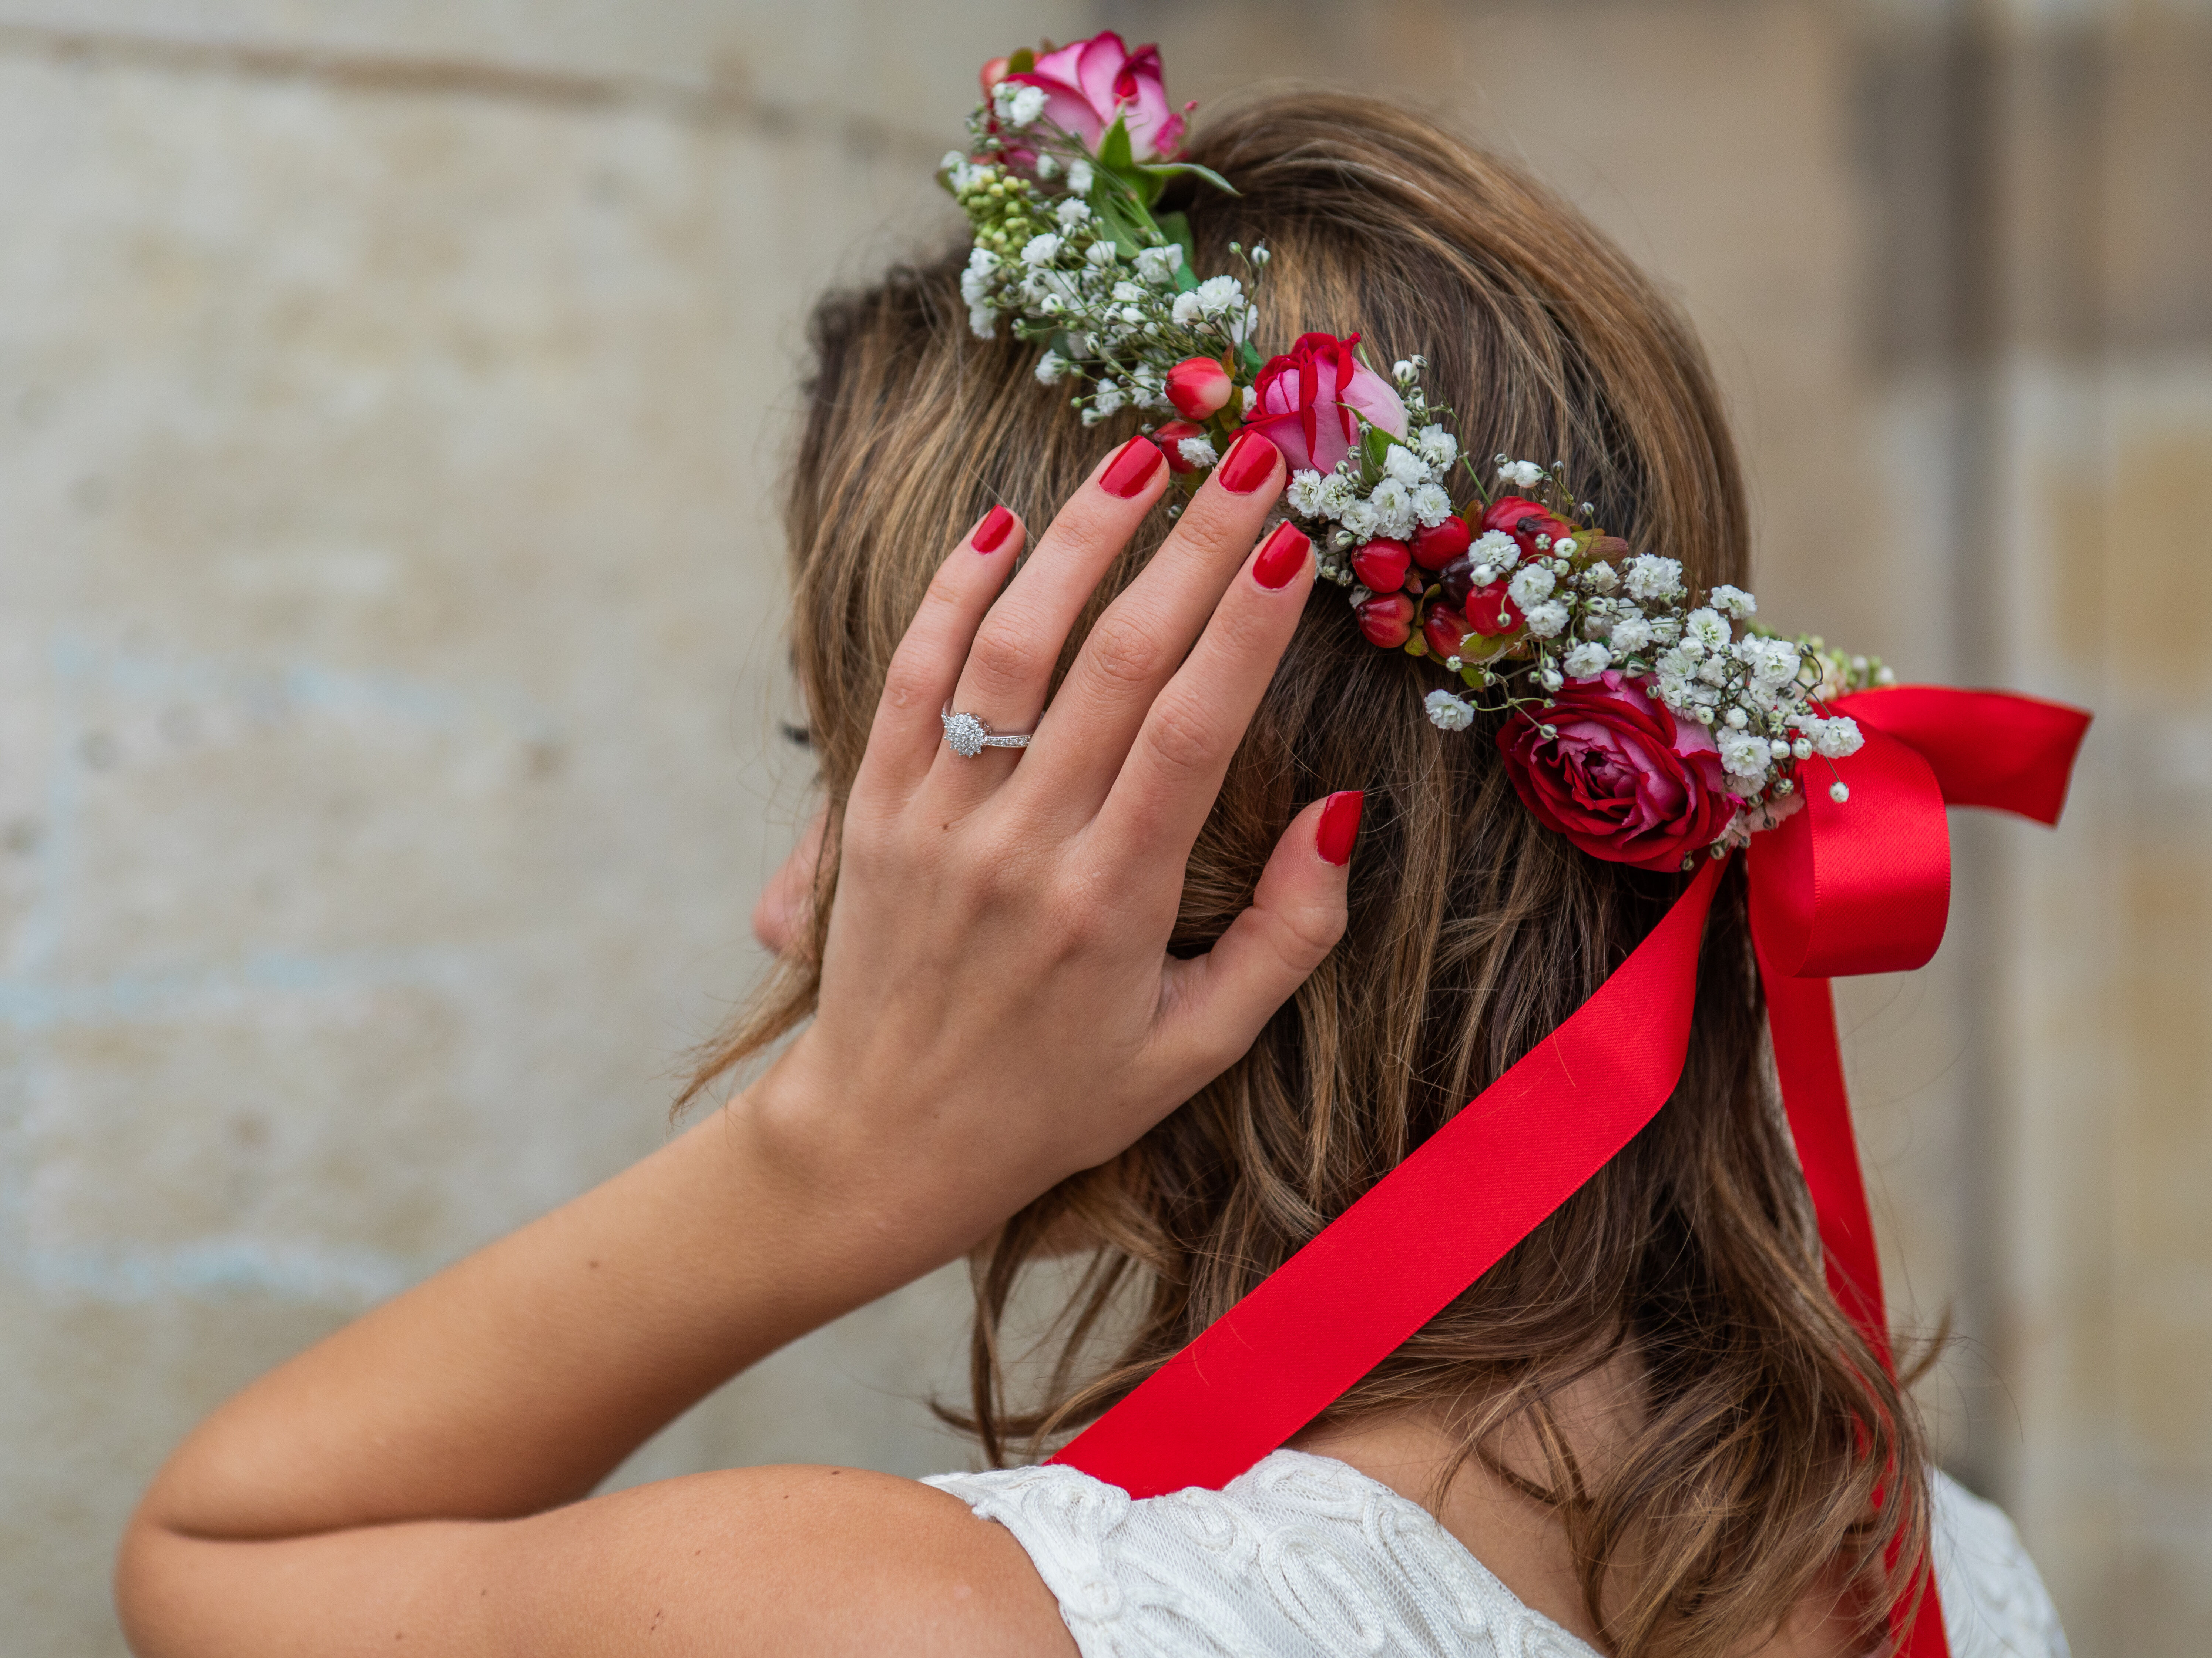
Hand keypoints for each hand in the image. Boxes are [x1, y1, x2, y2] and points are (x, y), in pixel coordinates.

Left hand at [750, 432, 1358, 1250]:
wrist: (882, 1144)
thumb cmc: (1056, 1100)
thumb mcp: (1196, 1050)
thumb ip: (1287, 937)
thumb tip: (1340, 813)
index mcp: (1114, 904)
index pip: (1193, 731)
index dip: (1247, 626)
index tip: (1295, 540)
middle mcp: (1023, 850)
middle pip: (1119, 663)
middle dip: (1194, 546)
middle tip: (1251, 457)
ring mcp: (937, 822)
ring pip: (1013, 645)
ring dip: (1081, 539)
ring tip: (1141, 454)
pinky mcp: (871, 812)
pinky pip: (913, 677)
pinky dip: (954, 593)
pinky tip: (1004, 523)